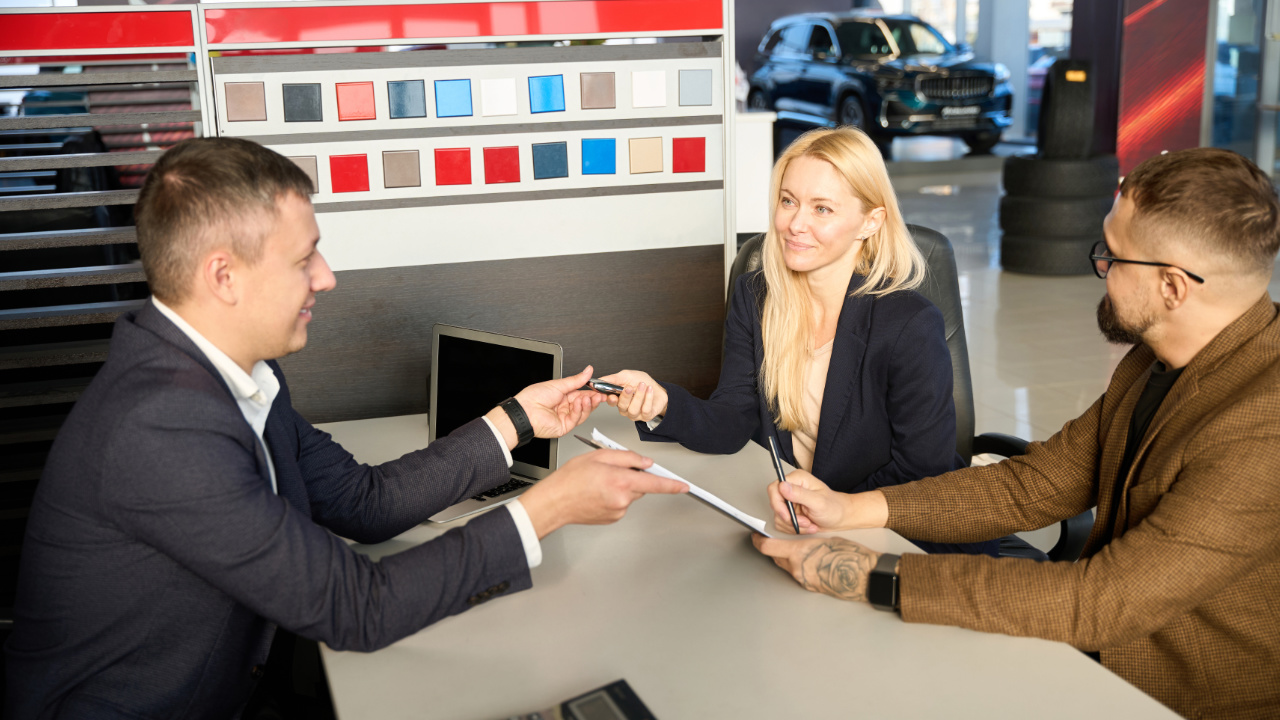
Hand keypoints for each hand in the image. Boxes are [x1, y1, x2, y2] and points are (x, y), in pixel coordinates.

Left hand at [512, 366, 602, 439]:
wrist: (525, 411)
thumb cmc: (534, 397)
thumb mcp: (558, 384)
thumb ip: (576, 380)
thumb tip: (588, 371)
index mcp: (562, 395)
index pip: (581, 393)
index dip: (591, 391)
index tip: (600, 388)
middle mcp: (564, 407)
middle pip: (584, 404)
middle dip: (593, 399)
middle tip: (600, 395)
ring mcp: (564, 417)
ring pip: (582, 412)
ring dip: (587, 405)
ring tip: (589, 398)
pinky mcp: (564, 426)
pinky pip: (576, 419)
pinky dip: (579, 410)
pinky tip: (579, 403)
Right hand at [518, 449, 688, 537]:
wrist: (554, 503)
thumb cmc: (570, 480)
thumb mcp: (598, 456)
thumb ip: (627, 457)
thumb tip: (645, 462)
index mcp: (621, 481)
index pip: (655, 483)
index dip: (672, 485)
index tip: (684, 486)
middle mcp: (622, 499)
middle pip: (641, 485)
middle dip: (632, 477)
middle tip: (611, 470)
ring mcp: (618, 511)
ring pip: (630, 494)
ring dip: (621, 487)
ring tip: (598, 483)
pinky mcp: (612, 518)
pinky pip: (621, 504)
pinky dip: (614, 496)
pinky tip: (597, 493)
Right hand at [598, 370, 668, 422]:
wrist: (658, 388)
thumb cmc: (642, 382)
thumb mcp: (627, 376)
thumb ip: (613, 378)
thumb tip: (601, 379)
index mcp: (618, 398)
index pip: (610, 401)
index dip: (610, 399)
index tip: (612, 395)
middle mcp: (625, 408)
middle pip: (621, 406)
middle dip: (626, 396)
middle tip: (630, 387)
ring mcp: (635, 413)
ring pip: (633, 409)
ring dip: (639, 396)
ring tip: (643, 385)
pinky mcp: (646, 416)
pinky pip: (645, 410)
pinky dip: (648, 398)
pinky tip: (649, 390)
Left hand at [751, 534, 879, 602]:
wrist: (864, 576)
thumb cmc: (849, 555)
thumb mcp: (824, 539)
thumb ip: (806, 541)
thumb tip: (799, 542)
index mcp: (798, 552)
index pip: (767, 548)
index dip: (758, 541)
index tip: (756, 536)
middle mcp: (797, 569)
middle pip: (775, 558)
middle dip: (773, 549)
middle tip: (774, 541)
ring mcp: (803, 580)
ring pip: (786, 567)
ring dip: (787, 559)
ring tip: (799, 551)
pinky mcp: (811, 588)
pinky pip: (798, 575)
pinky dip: (799, 568)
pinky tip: (810, 563)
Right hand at [767, 469, 842, 532]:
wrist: (840, 518)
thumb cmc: (834, 508)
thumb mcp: (819, 502)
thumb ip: (800, 494)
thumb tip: (782, 486)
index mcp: (797, 479)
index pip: (774, 488)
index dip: (777, 504)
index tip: (787, 516)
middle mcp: (791, 488)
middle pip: (775, 504)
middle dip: (790, 518)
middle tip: (805, 522)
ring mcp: (790, 501)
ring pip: (778, 517)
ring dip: (795, 525)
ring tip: (810, 524)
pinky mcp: (790, 512)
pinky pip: (783, 524)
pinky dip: (795, 529)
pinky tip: (807, 526)